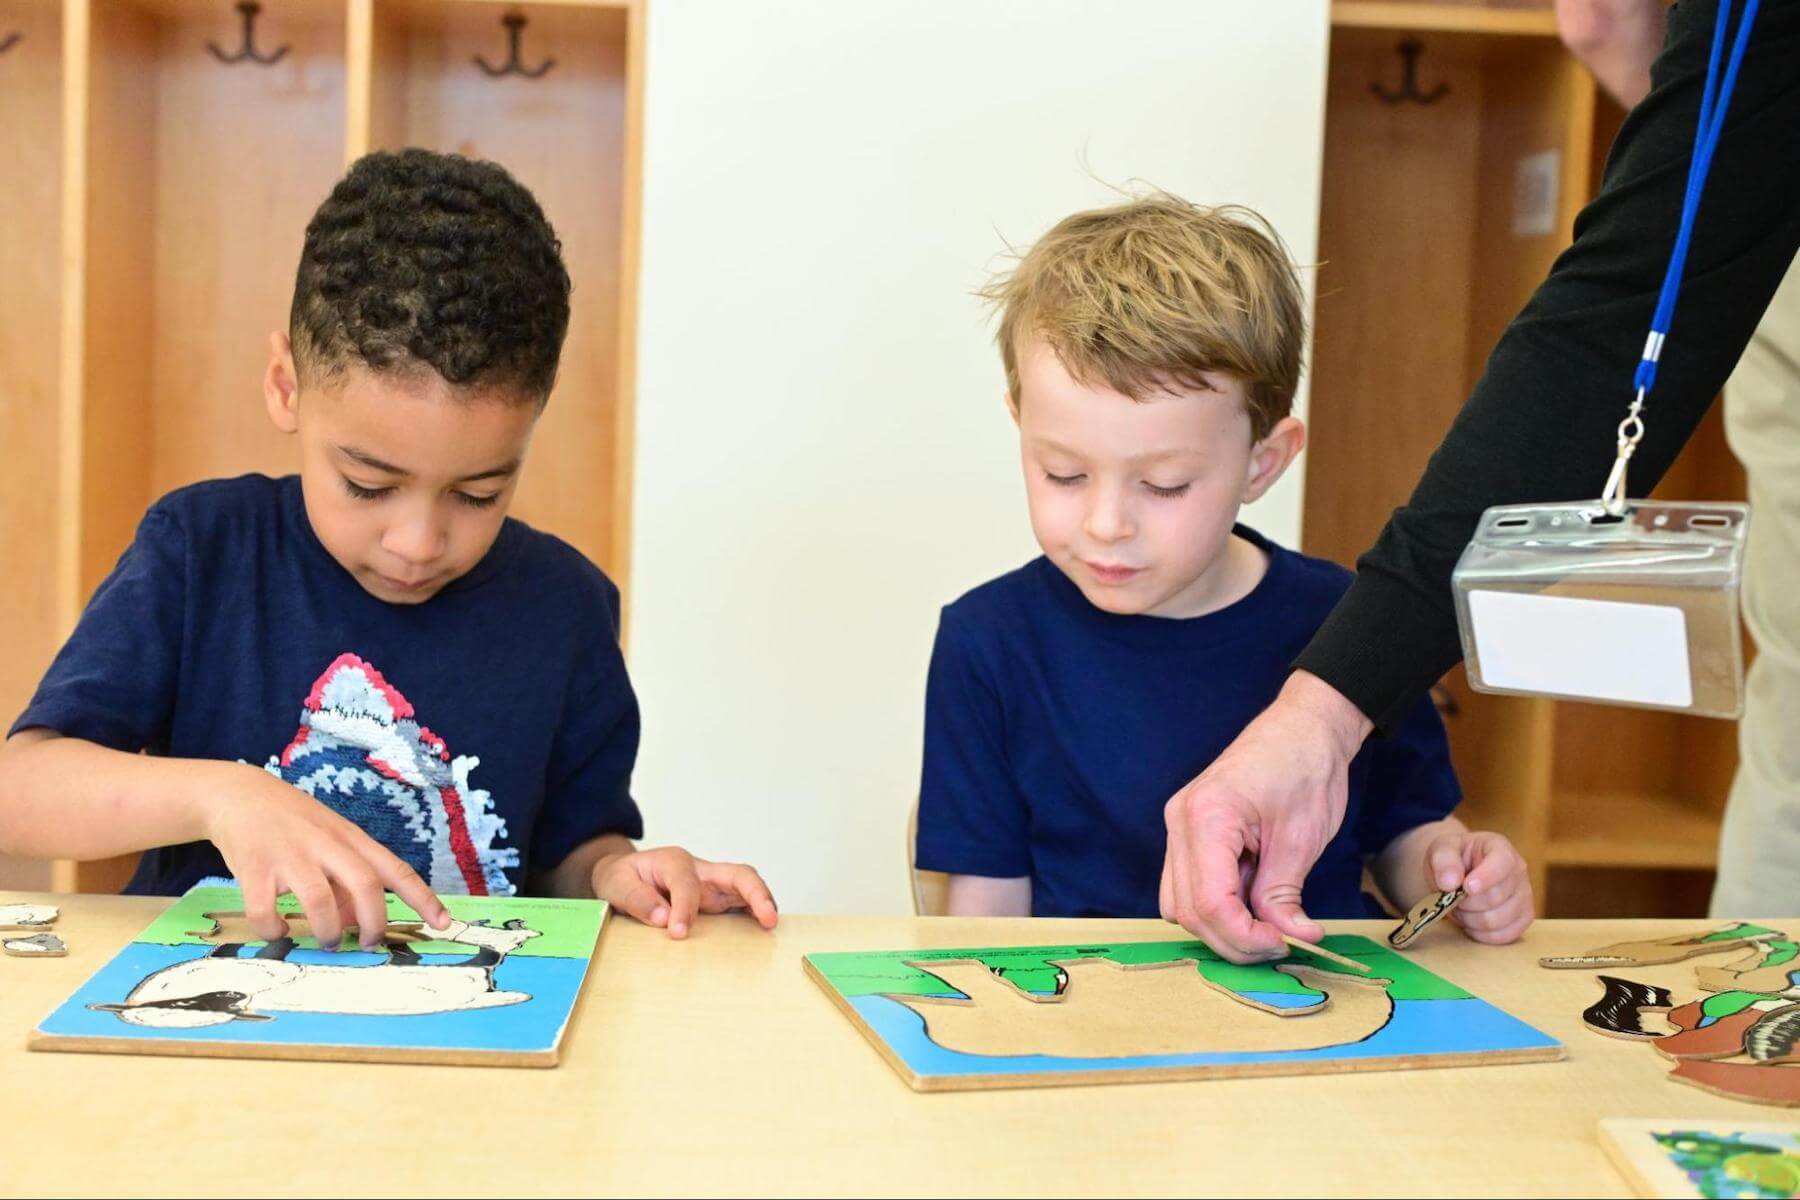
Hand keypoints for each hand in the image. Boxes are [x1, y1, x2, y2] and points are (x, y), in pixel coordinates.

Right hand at [198, 762, 450, 949]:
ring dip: (328, 930)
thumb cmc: (294, 824)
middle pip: (366, 884)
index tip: (444, 924)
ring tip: (328, 941)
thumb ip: (346, 880)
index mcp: (351, 839)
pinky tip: (276, 930)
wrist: (240, 793)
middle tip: (369, 943)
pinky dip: (273, 928)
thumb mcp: (330, 842)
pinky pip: (265, 908)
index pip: (396, 870)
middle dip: (374, 922)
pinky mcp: (254, 866)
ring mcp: (290, 854)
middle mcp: (326, 844)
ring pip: (320, 900)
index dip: (423, 898)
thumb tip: (357, 924)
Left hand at [592, 845, 777, 937]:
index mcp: (674, 861)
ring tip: (771, 926)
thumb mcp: (617, 884)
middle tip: (767, 918)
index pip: (687, 884)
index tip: (678, 934)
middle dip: (755, 892)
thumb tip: (664, 917)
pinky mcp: (716, 900)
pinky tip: (761, 930)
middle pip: (737, 873)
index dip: (685, 909)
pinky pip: (741, 904)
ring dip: (762, 903)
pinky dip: (754, 914)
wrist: (624, 876)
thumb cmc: (622, 878)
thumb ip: (638, 899)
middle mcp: (700, 870)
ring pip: (746, 886)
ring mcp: (712, 885)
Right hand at [1160, 672, 1370, 963]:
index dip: (1244, 936)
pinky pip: (1188, 886)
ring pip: (1179, 904)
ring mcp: (1179, 826)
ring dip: (1220, 927)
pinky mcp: (1189, 832)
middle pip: (1188, 911)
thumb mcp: (1301, 839)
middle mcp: (1180, 821)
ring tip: (1267, 925)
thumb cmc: (1305, 768)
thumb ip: (1285, 895)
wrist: (1303, 727)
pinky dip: (1216, 907)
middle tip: (1281, 944)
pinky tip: (1251, 905)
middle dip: (1233, 939)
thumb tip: (1292, 940)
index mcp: (1206, 817)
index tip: (1283, 944)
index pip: (1209, 903)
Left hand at [1426, 829, 1533, 943]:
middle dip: (1466, 902)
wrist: (1457, 874)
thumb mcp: (1440, 850)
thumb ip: (1443, 861)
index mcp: (1500, 848)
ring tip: (1462, 907)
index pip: (1503, 863)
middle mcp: (1519, 871)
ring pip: (1498, 920)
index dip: (1486, 877)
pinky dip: (1481, 934)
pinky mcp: (1523, 918)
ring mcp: (1524, 896)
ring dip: (1471, 919)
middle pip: (1496, 897)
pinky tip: (1472, 922)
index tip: (1466, 887)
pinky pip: (1505, 935)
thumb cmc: (1452, 860)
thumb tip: (1450, 883)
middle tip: (1453, 896)